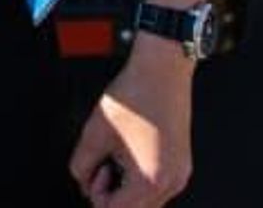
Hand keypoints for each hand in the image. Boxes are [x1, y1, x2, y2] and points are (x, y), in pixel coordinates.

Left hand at [68, 43, 194, 205]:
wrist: (162, 68)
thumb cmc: (136, 95)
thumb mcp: (95, 133)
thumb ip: (81, 166)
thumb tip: (83, 181)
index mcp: (150, 181)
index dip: (97, 193)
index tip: (95, 170)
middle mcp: (171, 182)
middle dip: (113, 193)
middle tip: (105, 164)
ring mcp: (179, 173)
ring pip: (147, 201)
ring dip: (127, 187)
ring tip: (119, 155)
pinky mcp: (181, 163)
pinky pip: (158, 185)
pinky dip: (140, 177)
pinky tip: (132, 153)